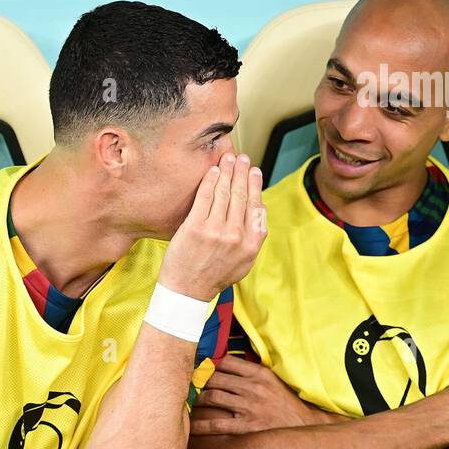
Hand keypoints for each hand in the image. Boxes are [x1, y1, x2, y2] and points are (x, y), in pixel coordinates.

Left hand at [159, 152, 266, 301]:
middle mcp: (236, 235)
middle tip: (242, 157)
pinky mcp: (195, 227)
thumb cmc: (216, 274)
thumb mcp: (245, 261)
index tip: (254, 171)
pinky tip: (213, 170)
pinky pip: (205, 197)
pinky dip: (210, 180)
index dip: (255, 185)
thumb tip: (260, 207)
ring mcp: (215, 231)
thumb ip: (254, 236)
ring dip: (227, 171)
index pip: (256, 206)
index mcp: (251, 243)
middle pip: (241, 195)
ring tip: (228, 158)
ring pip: (224, 193)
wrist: (187, 290)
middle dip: (242, 172)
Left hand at [189, 356, 330, 434]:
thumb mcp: (274, 380)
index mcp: (259, 373)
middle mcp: (252, 387)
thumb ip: (254, 372)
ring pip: (213, 397)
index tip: (202, 368)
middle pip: (215, 378)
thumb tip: (231, 365)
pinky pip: (216, 424)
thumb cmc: (287, 403)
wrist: (304, 425)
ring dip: (198, 399)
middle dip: (200, 380)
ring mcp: (248, 407)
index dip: (210, 364)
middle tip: (192, 384)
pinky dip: (201, 425)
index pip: (226, 362)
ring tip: (193, 402)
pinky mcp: (246, 426)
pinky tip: (192, 426)